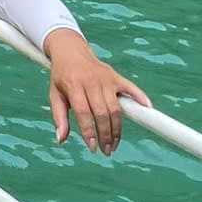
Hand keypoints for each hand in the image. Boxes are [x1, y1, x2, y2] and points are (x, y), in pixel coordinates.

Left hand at [44, 31, 148, 153]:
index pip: (83, 113)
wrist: (70, 51)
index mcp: (73, 85)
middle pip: (102, 113)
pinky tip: (147, 110)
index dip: (89, 132)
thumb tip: (60, 139)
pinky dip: (140, 97)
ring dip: (117, 129)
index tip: (92, 148)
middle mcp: (91, 81)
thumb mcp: (54, 94)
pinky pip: (130, 87)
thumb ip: (58, 117)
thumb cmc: (61, 77)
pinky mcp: (116, 76)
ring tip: (114, 144)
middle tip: (106, 151)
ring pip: (115, 108)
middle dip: (105, 135)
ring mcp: (105, 78)